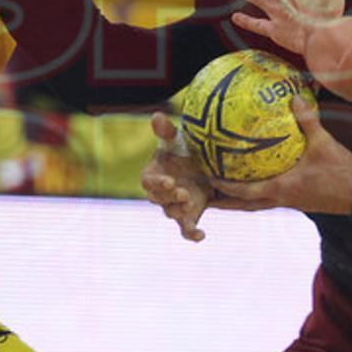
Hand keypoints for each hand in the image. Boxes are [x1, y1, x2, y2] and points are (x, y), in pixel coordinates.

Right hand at [140, 112, 211, 241]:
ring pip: (172, 213)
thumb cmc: (184, 150)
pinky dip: (192, 234)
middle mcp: (161, 193)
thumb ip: (166, 131)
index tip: (169, 181)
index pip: (148, 182)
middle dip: (169, 197)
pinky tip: (201, 236)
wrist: (203, 165)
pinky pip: (186, 230)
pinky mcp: (188, 216)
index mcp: (154, 175)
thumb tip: (156, 115)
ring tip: (192, 202)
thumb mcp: (177, 140)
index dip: (157, 184)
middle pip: (159, 200)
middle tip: (183, 192)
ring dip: (181, 210)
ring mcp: (174, 205)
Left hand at [209, 96, 351, 214]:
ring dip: (239, 201)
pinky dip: (259, 195)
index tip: (207, 175)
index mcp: (281, 188)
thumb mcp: (324, 143)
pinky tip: (259, 182)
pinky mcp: (299, 202)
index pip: (243, 191)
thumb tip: (295, 97)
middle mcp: (281, 199)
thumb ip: (308, 120)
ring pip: (256, 206)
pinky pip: (271, 200)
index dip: (222, 185)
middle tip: (205, 196)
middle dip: (224, 202)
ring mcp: (290, 203)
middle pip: (244, 206)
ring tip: (224, 193)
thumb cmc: (342, 172)